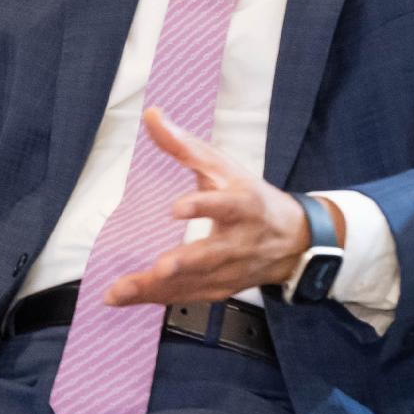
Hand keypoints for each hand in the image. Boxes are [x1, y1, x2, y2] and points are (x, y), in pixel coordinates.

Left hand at [94, 106, 322, 307]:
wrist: (293, 240)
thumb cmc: (252, 198)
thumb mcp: (223, 167)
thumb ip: (184, 145)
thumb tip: (151, 115)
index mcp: (243, 205)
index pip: (225, 206)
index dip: (203, 207)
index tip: (176, 208)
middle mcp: (239, 242)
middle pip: (209, 255)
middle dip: (185, 264)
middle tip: (160, 268)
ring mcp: (230, 271)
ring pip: (193, 282)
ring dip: (156, 288)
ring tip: (119, 290)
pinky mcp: (220, 289)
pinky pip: (185, 296)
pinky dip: (155, 298)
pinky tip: (123, 297)